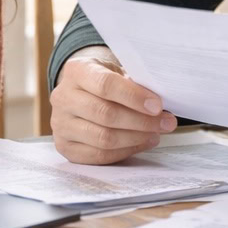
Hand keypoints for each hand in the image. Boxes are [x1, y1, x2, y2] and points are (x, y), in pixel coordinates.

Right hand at [49, 46, 174, 163]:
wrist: (80, 92)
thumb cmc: (105, 80)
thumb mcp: (117, 71)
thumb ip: (134, 83)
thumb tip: (160, 104)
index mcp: (76, 71)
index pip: (106, 85)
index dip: (134, 97)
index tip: (158, 106)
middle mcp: (63, 97)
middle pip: (105, 114)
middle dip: (142, 121)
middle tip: (166, 123)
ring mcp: (60, 124)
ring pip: (103, 138)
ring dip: (136, 138)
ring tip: (156, 133)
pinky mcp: (64, 146)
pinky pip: (98, 155)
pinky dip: (125, 151)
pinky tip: (142, 142)